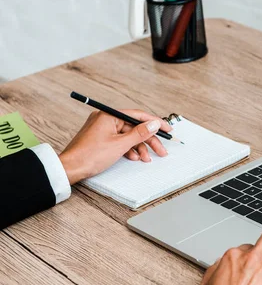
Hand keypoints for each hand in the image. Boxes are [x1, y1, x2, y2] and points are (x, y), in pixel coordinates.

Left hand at [58, 109, 172, 184]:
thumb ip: (140, 133)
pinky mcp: (101, 139)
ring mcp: (103, 130)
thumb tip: (154, 124)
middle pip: (134, 127)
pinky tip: (134, 157)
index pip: (137, 115)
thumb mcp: (120, 145)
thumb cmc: (90, 156)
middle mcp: (105, 119)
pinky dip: (129, 149)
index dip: (154, 123)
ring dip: (139, 147)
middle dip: (148, 140)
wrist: (70, 169)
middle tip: (161, 149)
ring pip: (128, 136)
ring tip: (146, 158)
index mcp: (108, 115)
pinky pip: (120, 141)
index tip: (167, 129)